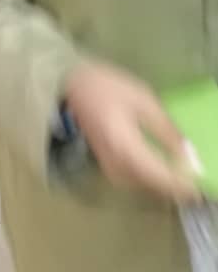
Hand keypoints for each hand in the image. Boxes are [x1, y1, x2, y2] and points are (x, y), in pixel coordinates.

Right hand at [65, 62, 199, 202]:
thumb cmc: (107, 86)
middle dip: (176, 186)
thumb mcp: (143, 100)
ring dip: (164, 184)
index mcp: (125, 146)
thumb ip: (167, 130)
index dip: (183, 185)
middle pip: (153, 186)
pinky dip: (150, 179)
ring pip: (144, 186)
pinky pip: (134, 181)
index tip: (201, 185)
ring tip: (181, 175)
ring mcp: (109, 167)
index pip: (160, 177)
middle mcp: (116, 164)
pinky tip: (160, 169)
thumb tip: (189, 156)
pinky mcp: (106, 165)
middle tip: (194, 180)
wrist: (70, 84)